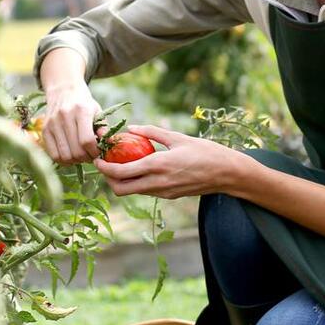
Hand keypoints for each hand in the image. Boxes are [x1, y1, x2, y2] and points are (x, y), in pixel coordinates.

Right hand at [41, 81, 102, 164]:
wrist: (63, 89)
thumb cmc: (83, 103)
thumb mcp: (97, 110)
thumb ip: (103, 128)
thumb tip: (109, 144)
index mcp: (81, 110)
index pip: (87, 140)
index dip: (94, 152)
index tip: (98, 152)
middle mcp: (65, 116)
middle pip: (76, 150)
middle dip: (86, 158)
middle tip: (90, 155)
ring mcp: (53, 123)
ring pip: (64, 155)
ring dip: (75, 161)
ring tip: (80, 155)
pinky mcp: (44, 129)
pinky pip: (53, 155)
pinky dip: (63, 160)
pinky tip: (70, 155)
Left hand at [94, 124, 248, 198]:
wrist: (226, 174)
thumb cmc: (205, 151)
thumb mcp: (178, 137)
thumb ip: (152, 132)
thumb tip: (131, 127)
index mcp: (158, 166)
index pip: (121, 173)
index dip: (105, 168)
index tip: (97, 159)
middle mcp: (158, 183)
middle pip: (121, 190)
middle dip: (109, 179)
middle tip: (106, 165)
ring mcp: (164, 192)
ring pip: (133, 192)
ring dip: (123, 181)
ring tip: (122, 164)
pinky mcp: (170, 196)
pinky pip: (147, 191)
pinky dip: (138, 182)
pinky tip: (141, 169)